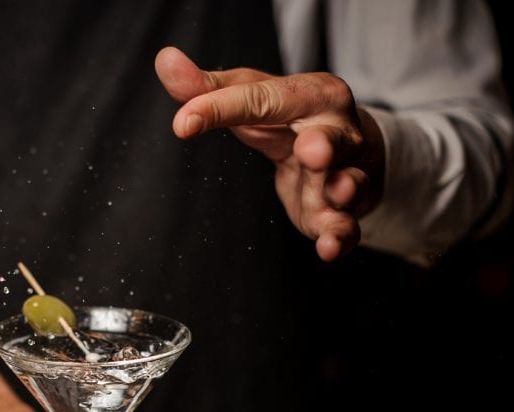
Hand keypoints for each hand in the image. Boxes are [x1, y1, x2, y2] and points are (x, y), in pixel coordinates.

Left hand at [155, 46, 384, 260]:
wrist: (342, 152)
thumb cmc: (288, 119)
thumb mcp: (252, 98)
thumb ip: (207, 88)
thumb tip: (165, 60)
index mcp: (313, 94)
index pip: (264, 100)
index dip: (221, 109)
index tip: (182, 123)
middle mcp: (339, 133)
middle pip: (333, 138)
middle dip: (325, 146)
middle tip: (311, 150)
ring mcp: (347, 174)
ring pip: (348, 184)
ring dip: (342, 191)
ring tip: (338, 194)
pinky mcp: (343, 214)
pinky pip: (347, 227)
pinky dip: (340, 237)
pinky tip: (328, 247)